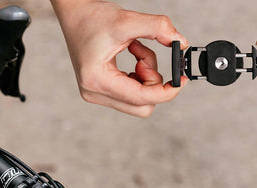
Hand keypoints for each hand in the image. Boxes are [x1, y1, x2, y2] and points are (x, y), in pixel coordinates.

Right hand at [53, 0, 185, 116]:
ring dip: (146, 75)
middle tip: (145, 57)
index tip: (182, 80)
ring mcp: (97, 92)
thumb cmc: (93, 17)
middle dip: (153, 82)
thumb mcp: (127, 20)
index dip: (167, 91)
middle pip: (142, 105)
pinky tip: (132, 55)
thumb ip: (158, 28)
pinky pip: (132, 93)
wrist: (74, 13)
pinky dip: (139, 75)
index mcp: (97, 81)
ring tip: (136, 50)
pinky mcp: (101, 88)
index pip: (142, 98)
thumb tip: (181, 43)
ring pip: (139, 100)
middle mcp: (94, 92)